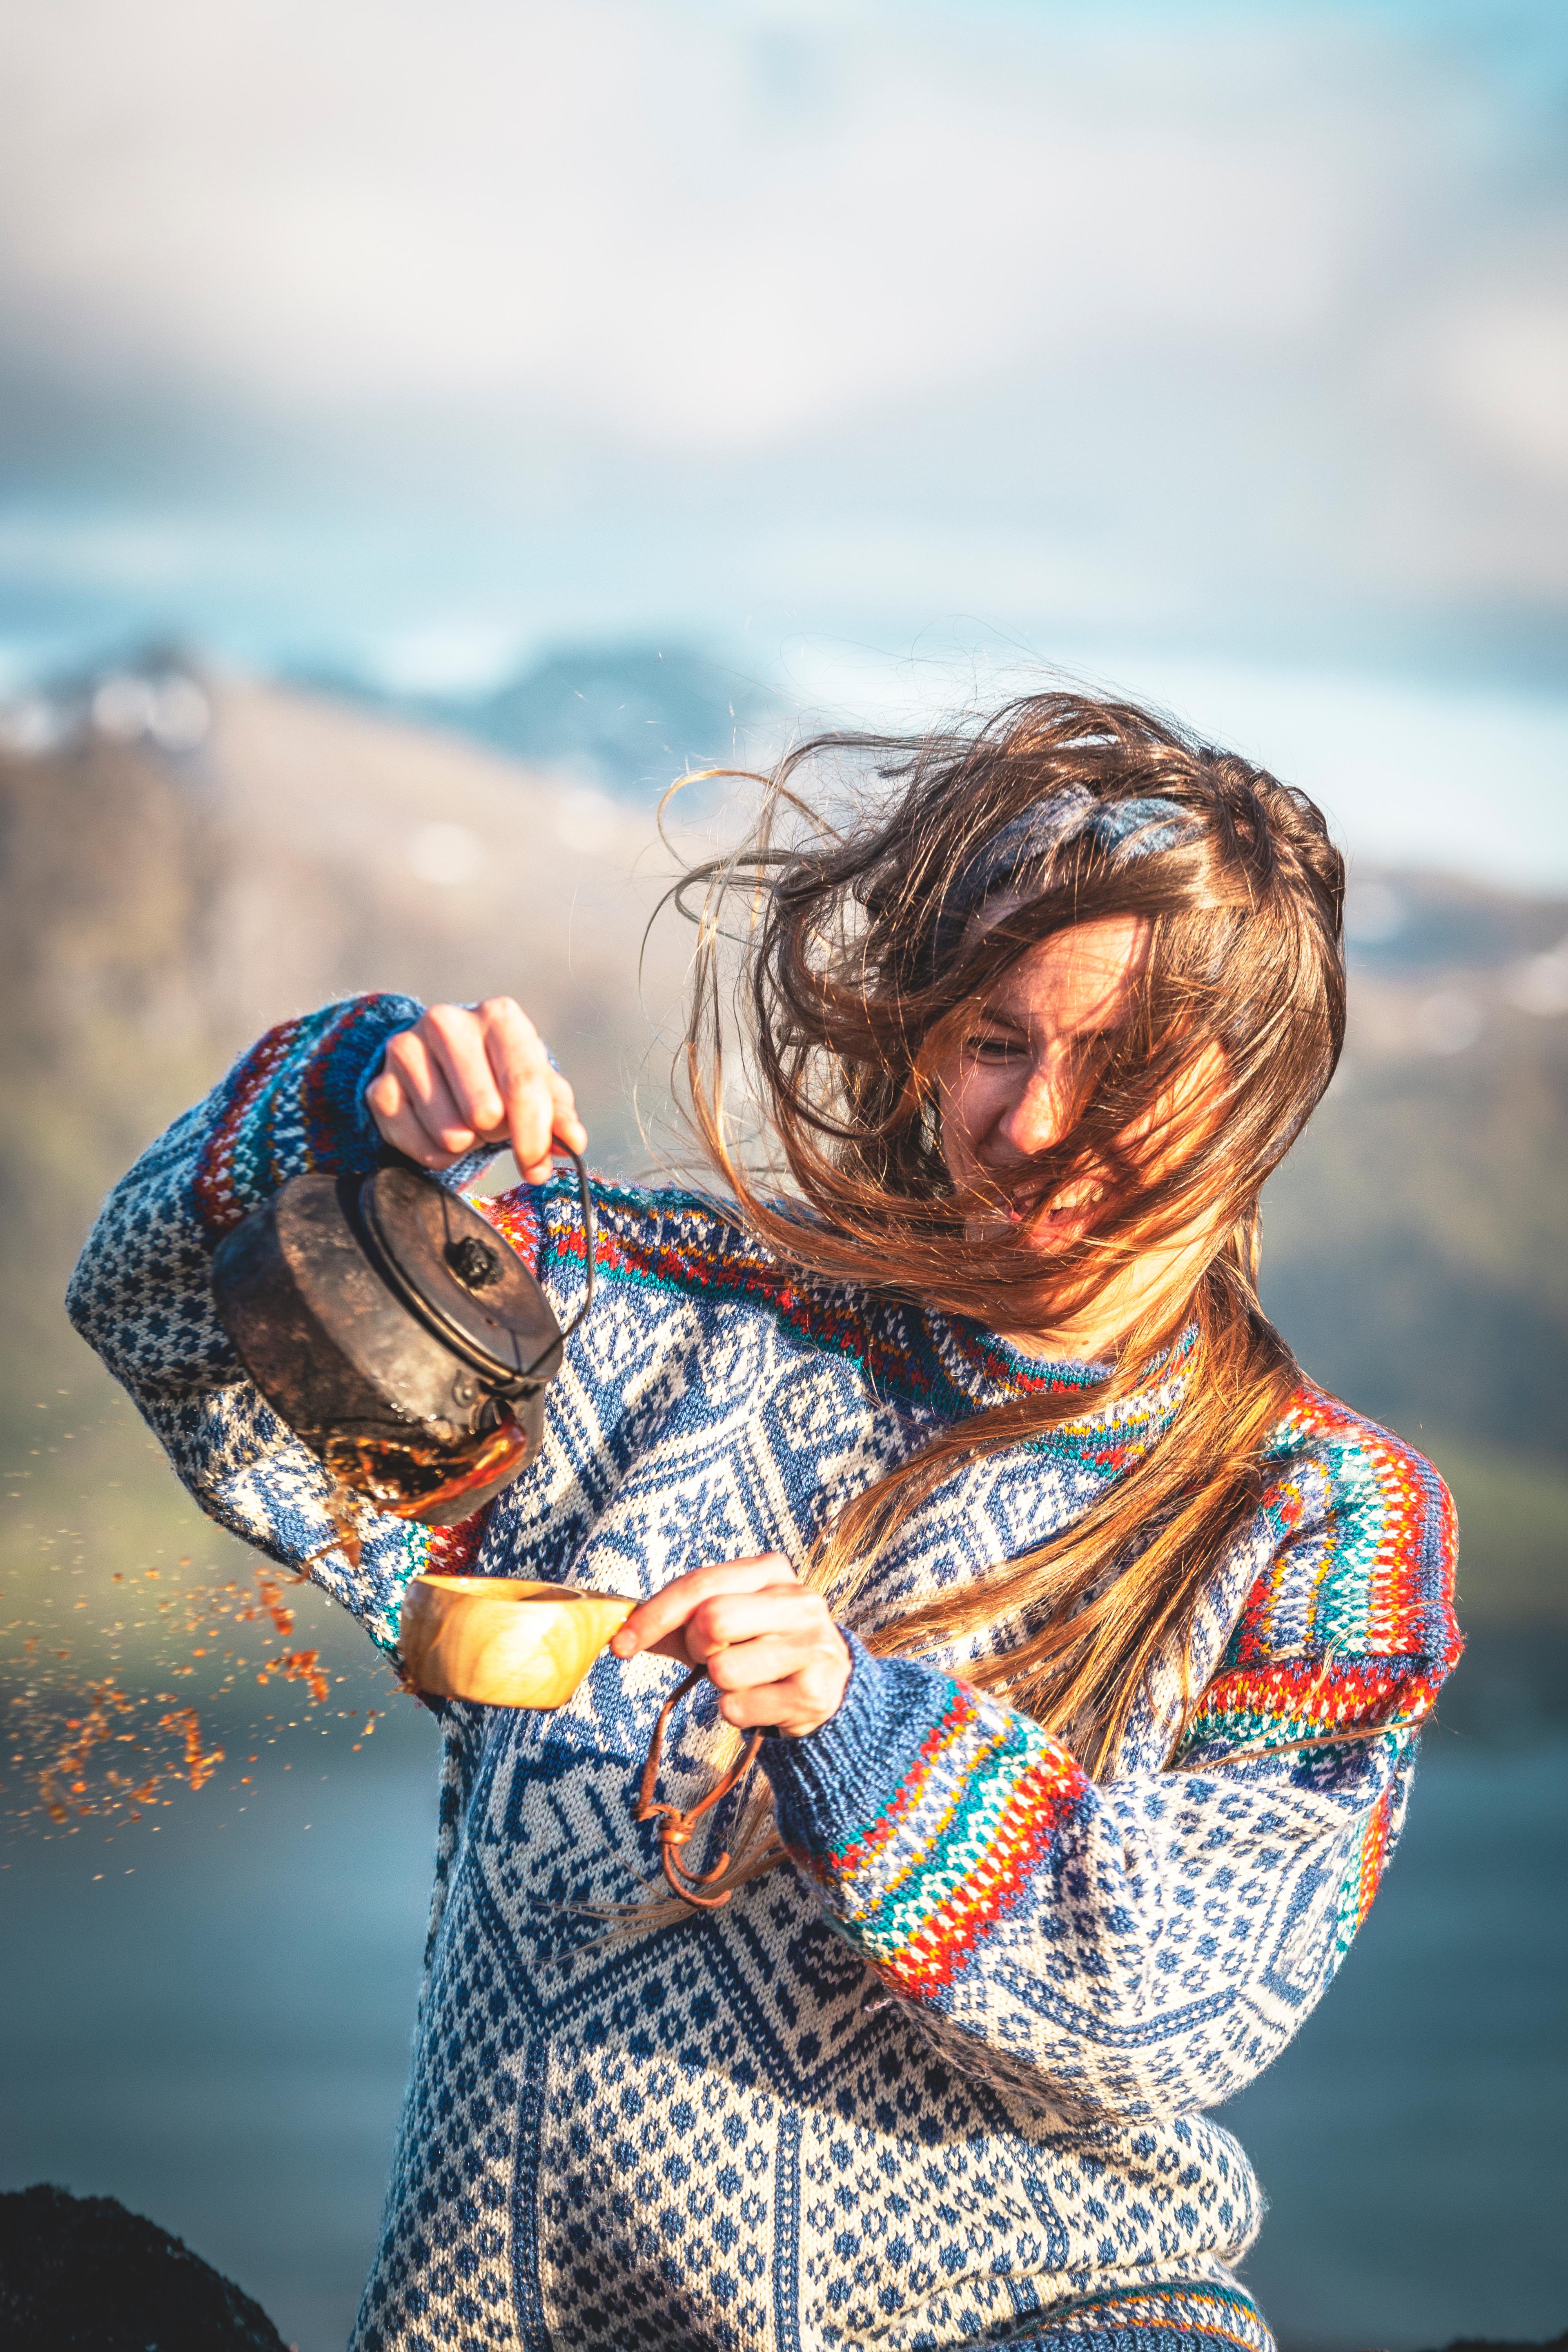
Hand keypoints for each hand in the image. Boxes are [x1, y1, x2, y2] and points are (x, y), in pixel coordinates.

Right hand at [365, 998, 585, 1183]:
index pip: (522, 1084)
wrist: (438, 1063)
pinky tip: (441, 1135)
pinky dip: (435, 1154)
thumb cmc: (500, 1075)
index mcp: (498, 1016)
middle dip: (497, 1135)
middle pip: (485, 1110)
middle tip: (495, 1128)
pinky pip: (415, 1144)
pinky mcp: (378, 1086)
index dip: (533, 1135)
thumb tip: (572, 1142)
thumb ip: (559, 1115)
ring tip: (468, 1125)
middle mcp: (447, 1022)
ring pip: (450, 1132)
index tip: (536, 1168)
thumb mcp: (537, 1088)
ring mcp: (405, 1050)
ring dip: (467, 1144)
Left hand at [610, 1555, 851, 1738]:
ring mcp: (812, 1645)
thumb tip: (619, 1629)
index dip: (653, 1616)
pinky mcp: (814, 1692)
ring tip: (746, 1679)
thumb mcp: (728, 1622)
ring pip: (724, 1670)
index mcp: (771, 1572)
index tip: (620, 1644)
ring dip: (720, 1685)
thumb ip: (679, 1618)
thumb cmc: (762, 1648)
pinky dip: (737, 1713)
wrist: (830, 1689)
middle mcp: (799, 1600)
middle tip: (712, 1657)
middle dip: (697, 1648)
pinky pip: (739, 1708)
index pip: (699, 1585)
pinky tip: (763, 1702)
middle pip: (711, 1621)